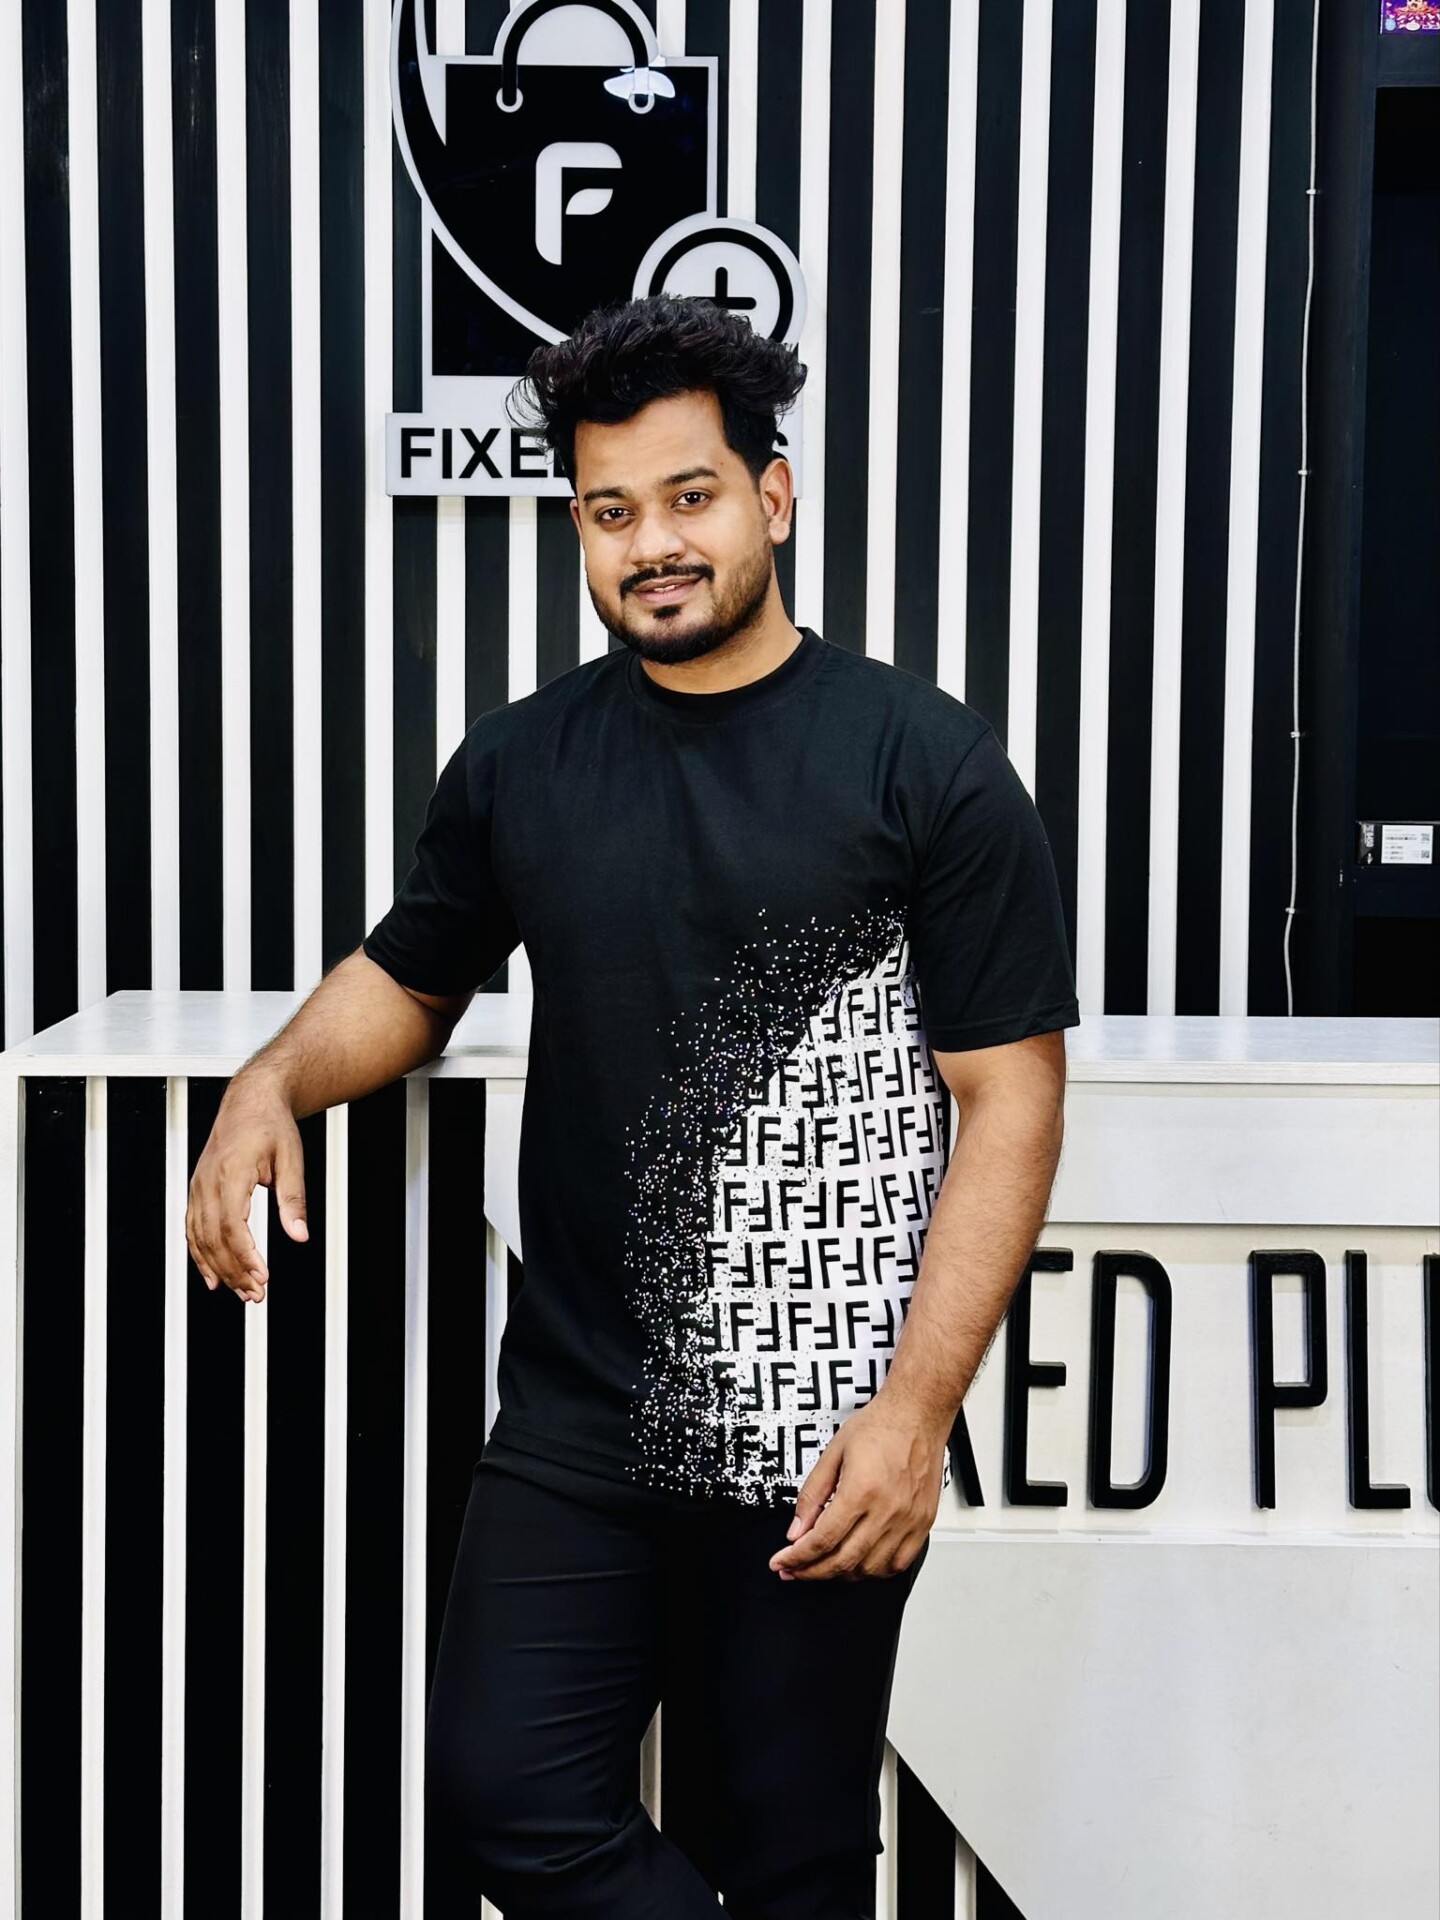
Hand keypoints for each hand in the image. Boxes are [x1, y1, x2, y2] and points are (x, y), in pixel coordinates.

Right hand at [186, 1074, 309, 1303]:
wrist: (250, 1101)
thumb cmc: (270, 1124)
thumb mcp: (292, 1159)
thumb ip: (293, 1199)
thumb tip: (299, 1234)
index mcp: (230, 1172)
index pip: (231, 1225)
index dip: (245, 1256)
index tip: (262, 1276)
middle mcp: (207, 1182)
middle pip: (213, 1238)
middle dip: (235, 1270)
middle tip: (256, 1294)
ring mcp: (198, 1187)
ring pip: (200, 1238)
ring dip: (219, 1269)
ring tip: (241, 1292)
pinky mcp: (197, 1191)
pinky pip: (192, 1229)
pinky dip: (199, 1256)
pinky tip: (212, 1277)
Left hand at [767, 1393, 946, 1582]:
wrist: (917, 1414)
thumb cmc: (879, 1426)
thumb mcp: (833, 1453)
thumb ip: (812, 1495)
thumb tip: (797, 1530)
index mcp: (861, 1490)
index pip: (822, 1540)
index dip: (797, 1558)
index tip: (782, 1563)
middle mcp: (887, 1510)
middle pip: (843, 1561)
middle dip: (811, 1572)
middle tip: (794, 1571)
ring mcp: (908, 1520)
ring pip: (870, 1569)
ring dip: (842, 1574)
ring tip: (824, 1565)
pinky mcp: (922, 1524)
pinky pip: (898, 1563)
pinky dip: (875, 1570)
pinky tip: (860, 1563)